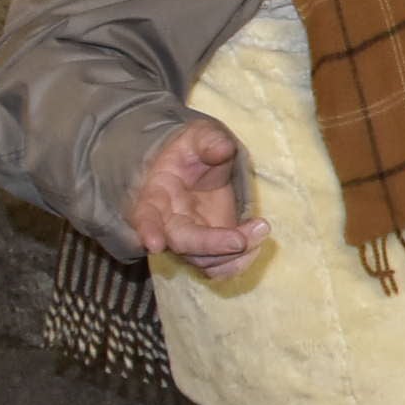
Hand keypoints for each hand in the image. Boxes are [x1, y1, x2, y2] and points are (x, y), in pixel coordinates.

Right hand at [126, 118, 268, 280]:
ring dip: (234, 256)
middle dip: (213, 245)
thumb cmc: (192, 151)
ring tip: (260, 227)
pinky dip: (240, 261)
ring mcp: (189, 240)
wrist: (198, 166)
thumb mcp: (200, 136)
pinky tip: (257, 238)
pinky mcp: (209, 249)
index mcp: (155, 196)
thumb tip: (222, 149)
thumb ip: (209, 141)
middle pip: (182, 245)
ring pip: (203, 262)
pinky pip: (220, 267)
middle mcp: (167, 224)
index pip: (144, 216)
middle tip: (243, 238)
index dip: (147, 230)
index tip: (154, 244)